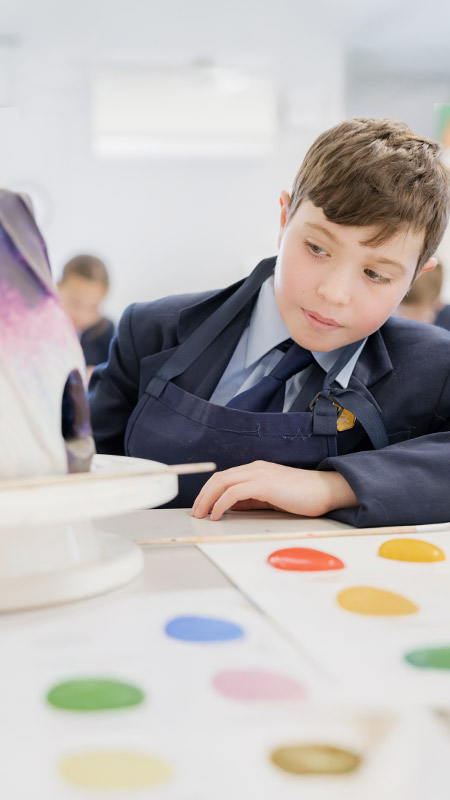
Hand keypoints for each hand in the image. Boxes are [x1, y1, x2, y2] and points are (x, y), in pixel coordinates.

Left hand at [191, 460, 357, 520]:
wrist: (325, 491)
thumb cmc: (303, 496)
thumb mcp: (271, 498)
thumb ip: (251, 501)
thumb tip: (230, 507)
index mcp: (256, 470)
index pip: (224, 477)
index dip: (209, 491)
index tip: (201, 506)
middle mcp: (255, 468)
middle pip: (219, 478)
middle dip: (203, 495)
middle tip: (195, 512)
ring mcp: (259, 474)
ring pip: (223, 482)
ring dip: (208, 499)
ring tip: (202, 515)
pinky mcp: (264, 483)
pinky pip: (234, 492)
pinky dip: (221, 503)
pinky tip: (218, 514)